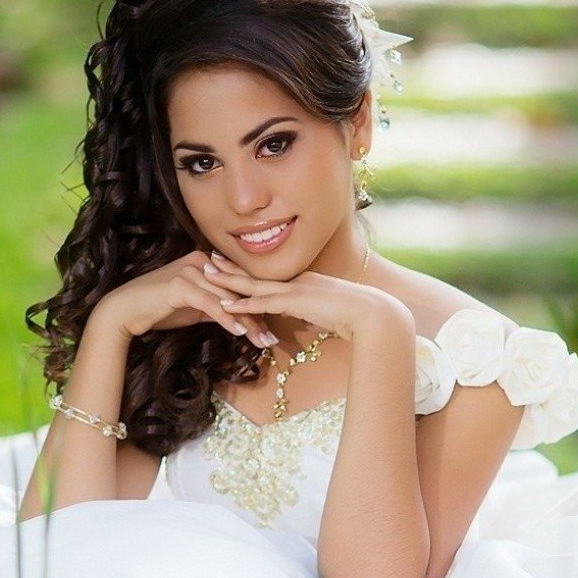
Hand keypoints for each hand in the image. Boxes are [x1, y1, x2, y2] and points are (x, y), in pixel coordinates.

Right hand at [95, 247, 278, 347]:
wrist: (124, 310)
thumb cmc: (156, 309)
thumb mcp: (191, 307)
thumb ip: (212, 306)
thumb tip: (234, 317)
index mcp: (204, 263)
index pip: (236, 286)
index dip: (255, 307)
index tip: (269, 327)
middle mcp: (200, 262)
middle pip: (235, 292)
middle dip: (257, 316)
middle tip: (273, 338)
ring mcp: (191, 271)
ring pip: (227, 299)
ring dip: (247, 322)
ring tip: (262, 341)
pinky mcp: (181, 285)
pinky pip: (211, 304)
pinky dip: (227, 319)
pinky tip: (240, 333)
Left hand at [203, 249, 401, 342]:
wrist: (372, 315)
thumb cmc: (357, 317)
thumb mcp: (331, 313)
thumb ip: (315, 313)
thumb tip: (308, 318)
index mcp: (305, 282)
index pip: (269, 277)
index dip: (247, 271)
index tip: (229, 264)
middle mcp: (297, 281)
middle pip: (256, 274)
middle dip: (230, 268)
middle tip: (207, 259)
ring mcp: (296, 290)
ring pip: (254, 284)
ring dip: (228, 281)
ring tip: (206, 274)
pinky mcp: (296, 302)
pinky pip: (262, 303)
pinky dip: (242, 304)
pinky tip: (224, 305)